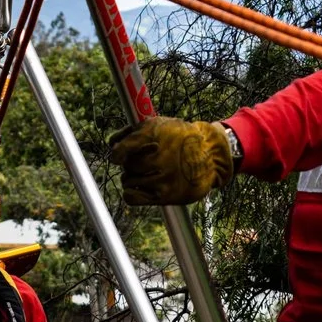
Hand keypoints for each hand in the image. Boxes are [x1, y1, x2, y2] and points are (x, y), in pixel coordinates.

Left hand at [107, 117, 236, 205]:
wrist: (210, 154)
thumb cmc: (180, 138)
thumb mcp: (159, 124)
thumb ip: (132, 132)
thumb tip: (111, 143)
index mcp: (153, 135)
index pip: (122, 150)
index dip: (117, 154)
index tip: (118, 157)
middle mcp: (158, 158)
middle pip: (125, 166)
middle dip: (130, 163)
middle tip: (142, 162)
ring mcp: (162, 178)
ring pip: (127, 181)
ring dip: (132, 177)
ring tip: (145, 173)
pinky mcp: (164, 195)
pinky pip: (132, 197)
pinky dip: (130, 193)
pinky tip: (138, 187)